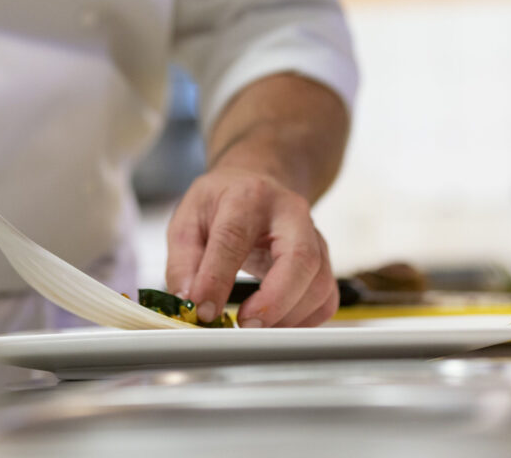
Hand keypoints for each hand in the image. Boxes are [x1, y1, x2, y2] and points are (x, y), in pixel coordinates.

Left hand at [164, 166, 338, 327]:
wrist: (255, 184)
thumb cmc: (222, 202)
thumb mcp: (188, 219)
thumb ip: (184, 262)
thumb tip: (190, 302)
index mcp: (247, 196)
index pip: (234, 238)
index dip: (217, 278)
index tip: (204, 309)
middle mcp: (289, 213)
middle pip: (299, 258)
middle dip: (274, 301)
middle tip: (244, 324)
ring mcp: (313, 236)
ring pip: (319, 283)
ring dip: (287, 316)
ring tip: (254, 326)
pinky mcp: (324, 261)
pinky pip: (326, 299)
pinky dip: (304, 320)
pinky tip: (276, 323)